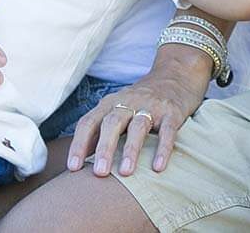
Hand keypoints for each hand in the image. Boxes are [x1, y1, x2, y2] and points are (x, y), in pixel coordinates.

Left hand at [67, 46, 210, 176]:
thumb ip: (99, 131)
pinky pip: (168, 131)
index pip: (89, 122)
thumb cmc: (141, 101)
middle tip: (100, 173)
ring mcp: (152, 106)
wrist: (176, 75)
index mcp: (110, 103)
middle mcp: (128, 102)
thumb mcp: (117, 109)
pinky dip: (162, 149)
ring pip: (138, 127)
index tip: (73, 168)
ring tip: (126, 172)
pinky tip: (158, 167)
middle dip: (104, 148)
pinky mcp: (173, 112)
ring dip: (130, 150)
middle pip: (112, 123)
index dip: (79, 144)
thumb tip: (78, 160)